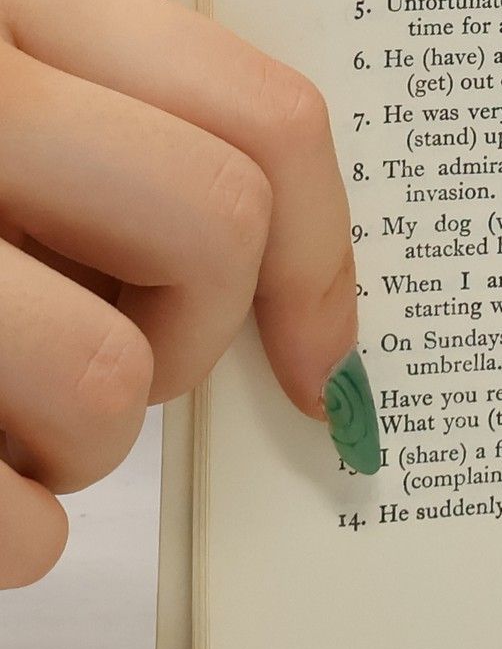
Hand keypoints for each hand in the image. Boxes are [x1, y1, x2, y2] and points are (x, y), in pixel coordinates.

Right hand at [0, 0, 356, 584]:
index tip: (315, 352)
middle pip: (206, 230)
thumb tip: (293, 290)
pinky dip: (5, 536)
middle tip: (104, 358)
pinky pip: (11, 521)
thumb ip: (92, 131)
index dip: (323, 250)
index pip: (252, 113)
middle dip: (187, 338)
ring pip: (105, 384)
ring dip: (75, 449)